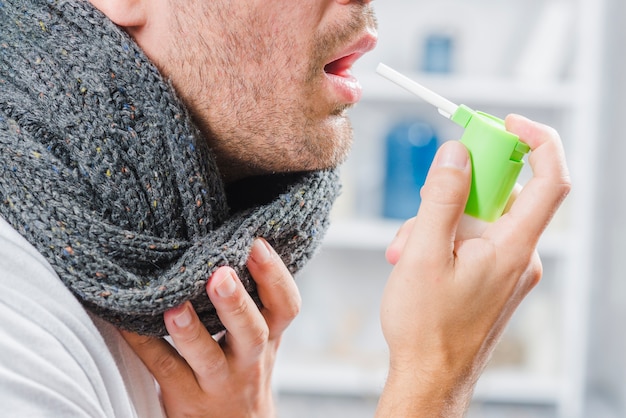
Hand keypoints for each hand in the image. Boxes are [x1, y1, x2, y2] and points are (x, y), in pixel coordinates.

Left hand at [121, 238, 300, 417]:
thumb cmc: (243, 369)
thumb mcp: (259, 337)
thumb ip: (253, 300)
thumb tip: (234, 238)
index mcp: (270, 336)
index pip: (286, 305)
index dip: (275, 274)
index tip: (256, 242)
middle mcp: (250, 359)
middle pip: (253, 332)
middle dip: (237, 302)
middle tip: (221, 273)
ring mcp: (220, 382)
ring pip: (209, 358)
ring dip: (191, 331)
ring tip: (174, 307)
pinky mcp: (188, 398)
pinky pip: (164, 369)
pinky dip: (144, 344)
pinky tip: (125, 322)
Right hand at [376, 114, 570, 416]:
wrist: (431, 377)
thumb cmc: (427, 325)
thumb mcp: (424, 253)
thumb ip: (442, 199)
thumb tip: (455, 154)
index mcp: (513, 248)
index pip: (549, 179)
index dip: (535, 141)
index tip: (506, 122)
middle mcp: (520, 255)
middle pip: (501, 195)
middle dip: (456, 191)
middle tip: (421, 205)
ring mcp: (509, 268)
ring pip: (480, 218)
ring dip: (440, 220)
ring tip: (406, 250)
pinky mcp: (495, 278)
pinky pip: (476, 241)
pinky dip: (446, 239)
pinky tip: (415, 259)